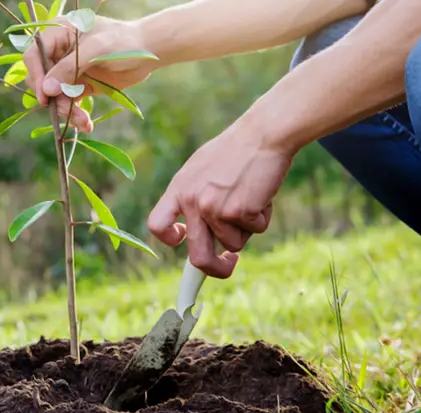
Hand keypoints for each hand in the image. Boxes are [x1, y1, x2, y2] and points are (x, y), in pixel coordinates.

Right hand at [22, 15, 159, 132]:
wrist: (149, 52)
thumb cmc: (123, 42)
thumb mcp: (96, 50)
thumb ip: (70, 68)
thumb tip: (46, 89)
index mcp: (59, 34)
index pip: (34, 55)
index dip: (36, 76)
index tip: (45, 96)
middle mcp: (60, 53)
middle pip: (43, 80)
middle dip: (54, 98)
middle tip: (68, 112)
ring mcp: (69, 71)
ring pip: (56, 96)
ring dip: (67, 111)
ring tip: (83, 122)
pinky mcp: (80, 86)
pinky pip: (70, 103)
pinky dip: (76, 115)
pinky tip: (86, 124)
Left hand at [147, 123, 294, 277]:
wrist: (263, 134)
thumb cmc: (236, 151)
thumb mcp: (201, 170)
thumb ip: (195, 197)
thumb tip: (196, 233)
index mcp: (179, 190)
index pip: (157, 225)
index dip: (169, 239)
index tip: (184, 240)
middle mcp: (193, 202)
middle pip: (197, 257)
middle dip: (215, 269)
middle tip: (228, 265)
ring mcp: (215, 209)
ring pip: (234, 242)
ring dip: (247, 227)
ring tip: (251, 196)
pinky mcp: (240, 211)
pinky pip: (256, 230)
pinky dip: (263, 217)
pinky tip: (262, 193)